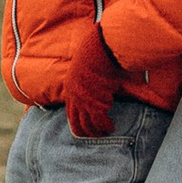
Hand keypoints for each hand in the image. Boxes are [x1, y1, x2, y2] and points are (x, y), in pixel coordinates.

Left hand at [61, 22, 120, 138]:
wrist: (99, 47)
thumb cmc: (95, 53)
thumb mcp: (86, 67)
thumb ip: (88, 78)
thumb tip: (94, 81)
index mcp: (70, 89)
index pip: (70, 113)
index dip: (77, 123)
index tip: (84, 130)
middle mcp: (74, 97)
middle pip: (76, 123)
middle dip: (86, 132)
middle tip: (96, 135)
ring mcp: (83, 100)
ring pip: (87, 124)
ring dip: (96, 131)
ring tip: (106, 132)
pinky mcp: (94, 101)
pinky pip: (99, 119)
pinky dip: (105, 125)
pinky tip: (111, 127)